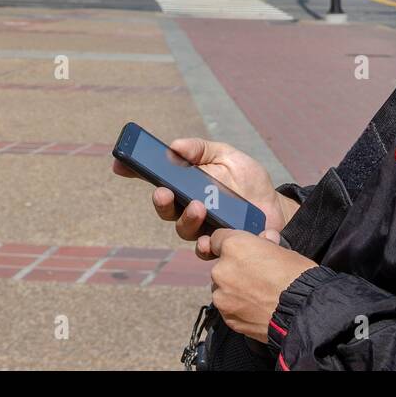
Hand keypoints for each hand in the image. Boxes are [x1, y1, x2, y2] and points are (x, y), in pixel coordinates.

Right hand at [112, 137, 297, 242]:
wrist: (275, 206)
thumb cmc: (247, 180)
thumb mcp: (227, 155)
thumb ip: (202, 149)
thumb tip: (175, 145)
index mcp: (186, 184)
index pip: (156, 178)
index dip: (134, 171)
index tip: (120, 164)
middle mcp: (189, 208)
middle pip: (165, 209)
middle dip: (161, 201)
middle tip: (164, 192)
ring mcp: (203, 228)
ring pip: (185, 230)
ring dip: (188, 220)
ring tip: (199, 208)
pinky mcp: (220, 245)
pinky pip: (209, 251)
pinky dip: (211, 245)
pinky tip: (220, 236)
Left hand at [208, 229, 314, 343]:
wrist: (303, 313)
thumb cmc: (297, 277)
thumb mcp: (282, 250)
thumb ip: (263, 245)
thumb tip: (264, 240)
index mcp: (233, 246)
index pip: (217, 239)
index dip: (230, 245)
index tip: (238, 251)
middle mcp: (221, 270)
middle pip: (221, 266)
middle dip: (235, 269)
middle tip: (257, 276)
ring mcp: (222, 296)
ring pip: (223, 288)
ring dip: (235, 290)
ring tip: (259, 296)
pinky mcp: (227, 317)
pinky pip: (229, 308)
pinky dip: (239, 307)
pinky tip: (257, 308)